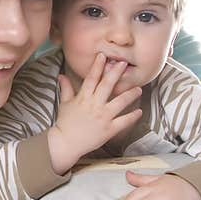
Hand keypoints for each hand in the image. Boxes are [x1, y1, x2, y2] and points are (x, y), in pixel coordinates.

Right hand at [47, 53, 142, 173]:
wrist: (65, 143)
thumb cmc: (65, 123)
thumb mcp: (64, 104)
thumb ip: (66, 88)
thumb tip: (61, 75)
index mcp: (83, 98)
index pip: (91, 78)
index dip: (97, 66)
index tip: (103, 56)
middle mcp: (94, 105)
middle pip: (106, 86)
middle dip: (115, 73)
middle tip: (124, 63)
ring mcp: (102, 118)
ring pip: (119, 103)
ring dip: (130, 94)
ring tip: (139, 88)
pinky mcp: (108, 130)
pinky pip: (123, 122)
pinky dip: (132, 117)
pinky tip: (139, 111)